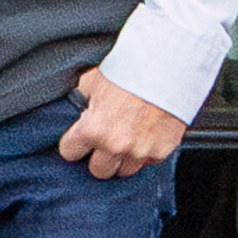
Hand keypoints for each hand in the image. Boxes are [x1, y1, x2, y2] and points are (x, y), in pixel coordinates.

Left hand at [58, 69, 187, 178]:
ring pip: (124, 170)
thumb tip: (78, 106)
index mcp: (92, 130)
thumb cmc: (131, 70)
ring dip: (123, 158)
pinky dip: (146, 152)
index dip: (74, 144)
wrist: (168, 66)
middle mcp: (114, 145)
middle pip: (97, 170)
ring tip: (127, 138)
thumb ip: (83, 100)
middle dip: (99, 156)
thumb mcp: (94, 80)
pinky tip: (146, 135)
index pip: (70, 153)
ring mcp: (139, 151)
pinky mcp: (161, 151)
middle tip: (105, 140)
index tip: (79, 139)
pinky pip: (148, 162)